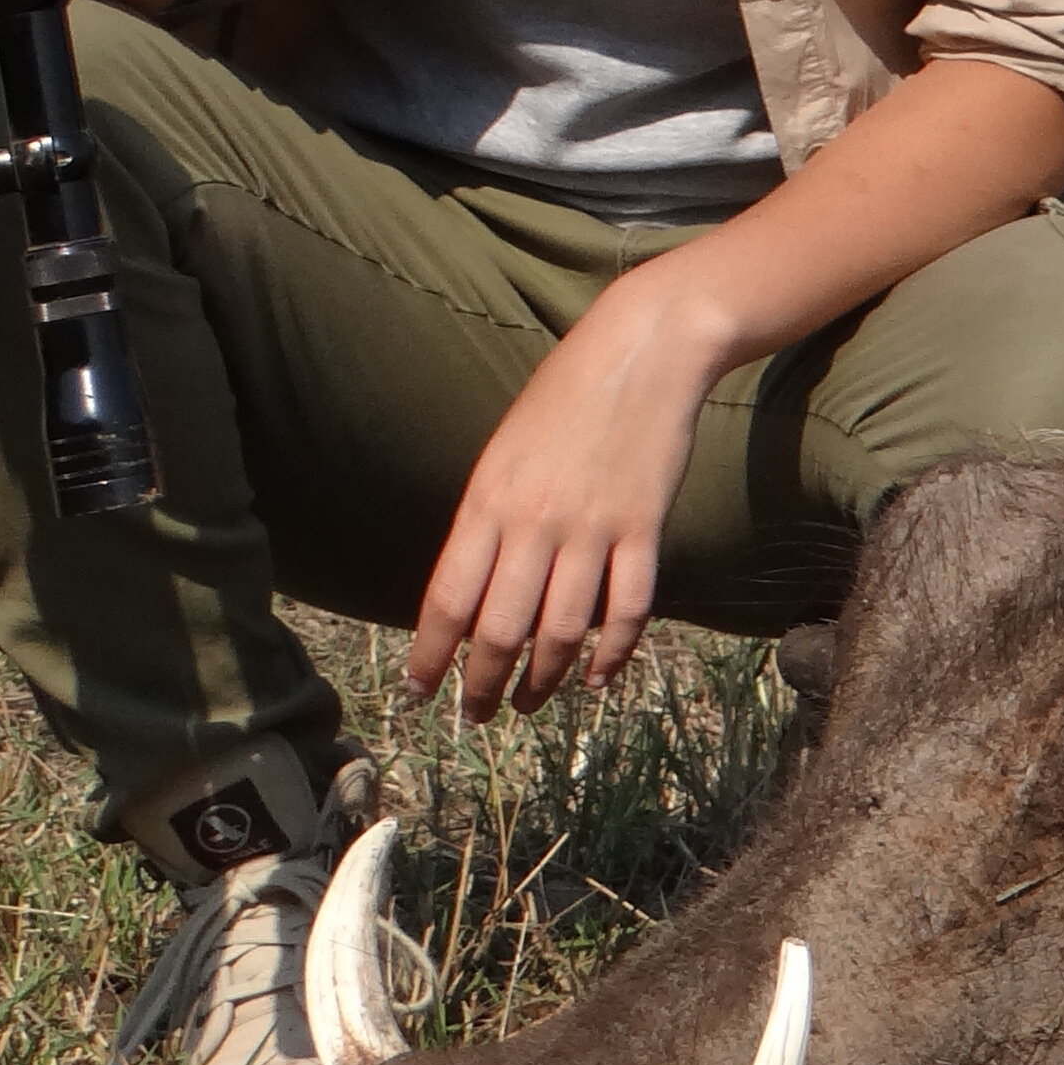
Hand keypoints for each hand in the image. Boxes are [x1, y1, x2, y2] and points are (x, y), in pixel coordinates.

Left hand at [408, 257, 736, 717]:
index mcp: (489, 500)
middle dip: (481, 685)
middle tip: (474, 715)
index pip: (448, 599)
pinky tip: (597, 679)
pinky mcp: (644, 528)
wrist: (644, 348)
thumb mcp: (503, 451)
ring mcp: (594, 528)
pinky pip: (628, 609)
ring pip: (562, 631)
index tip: (419, 692)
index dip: (430, 656)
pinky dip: (613, 654)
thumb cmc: (564, 395)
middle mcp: (536, 522)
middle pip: (501, 629)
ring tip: (529, 703)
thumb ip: (486, 520)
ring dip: (542, 680)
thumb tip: (472, 593)